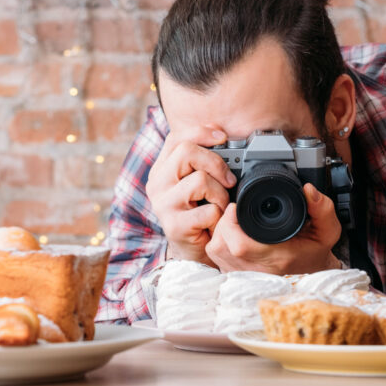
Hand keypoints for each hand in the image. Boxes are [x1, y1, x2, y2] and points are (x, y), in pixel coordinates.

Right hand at [146, 127, 236, 264]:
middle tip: (229, 180)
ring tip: (220, 206)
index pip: (176, 137)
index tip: (223, 138)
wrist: (193, 253)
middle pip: (186, 151)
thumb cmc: (199, 214)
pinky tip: (214, 223)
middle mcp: (157, 183)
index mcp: (161, 169)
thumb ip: (201, 160)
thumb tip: (220, 134)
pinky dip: (219, 216)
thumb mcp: (196, 183)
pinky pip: (208, 210)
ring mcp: (163, 204)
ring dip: (220, 194)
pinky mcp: (174, 225)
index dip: (202, 132)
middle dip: (216, 162)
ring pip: (200, 180)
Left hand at [205, 183, 341, 273]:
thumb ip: (322, 208)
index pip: (240, 245)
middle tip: (235, 211)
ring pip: (215, 250)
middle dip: (224, 222)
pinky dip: (219, 242)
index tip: (236, 206)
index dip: (231, 222)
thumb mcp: (326, 231)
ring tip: (234, 222)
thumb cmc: (314, 253)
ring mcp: (243, 276)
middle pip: (221, 245)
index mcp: (277, 259)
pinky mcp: (234, 276)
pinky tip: (231, 235)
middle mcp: (256, 271)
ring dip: (220, 231)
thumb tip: (308, 189)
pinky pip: (215, 258)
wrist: (311, 274)